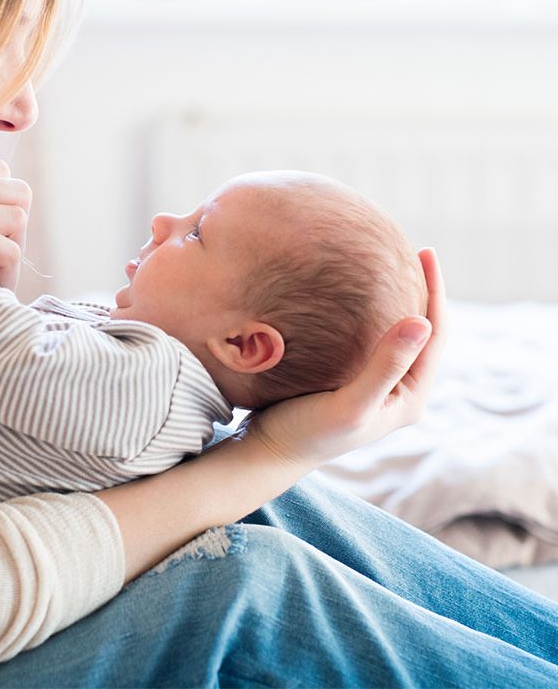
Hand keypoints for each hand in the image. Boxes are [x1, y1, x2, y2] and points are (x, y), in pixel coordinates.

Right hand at [246, 248, 445, 469]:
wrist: (268, 453)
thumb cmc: (307, 432)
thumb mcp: (349, 403)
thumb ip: (385, 365)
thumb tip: (422, 321)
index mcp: (410, 397)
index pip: (435, 334)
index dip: (435, 291)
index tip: (425, 251)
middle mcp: (399, 392)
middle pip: (422, 332)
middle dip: (422, 292)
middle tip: (412, 250)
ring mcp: (377, 388)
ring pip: (397, 335)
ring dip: (398, 301)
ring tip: (389, 265)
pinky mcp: (352, 382)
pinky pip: (373, 339)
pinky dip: (372, 312)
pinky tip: (355, 295)